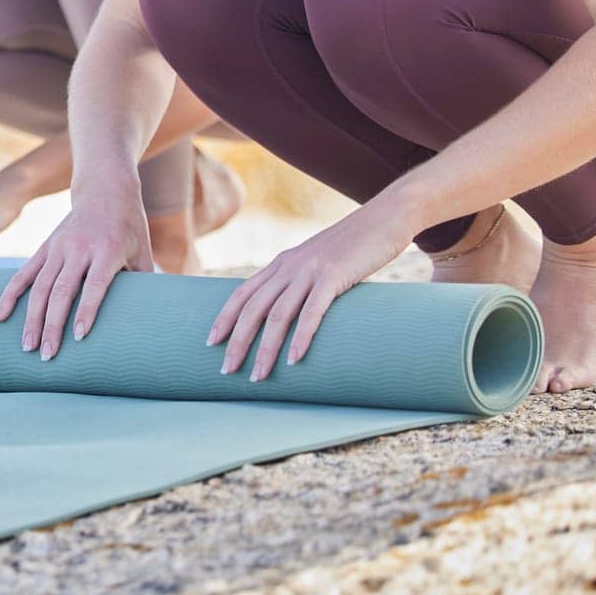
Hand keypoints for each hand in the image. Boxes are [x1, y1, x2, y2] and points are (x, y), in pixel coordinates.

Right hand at [0, 168, 151, 359]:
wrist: (105, 188)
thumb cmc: (129, 226)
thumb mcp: (143, 250)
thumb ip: (143, 282)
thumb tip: (149, 318)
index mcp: (107, 249)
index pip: (93, 285)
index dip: (86, 311)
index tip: (78, 337)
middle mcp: (79, 248)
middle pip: (61, 291)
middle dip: (53, 325)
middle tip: (48, 355)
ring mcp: (58, 247)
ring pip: (40, 286)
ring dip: (31, 318)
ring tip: (27, 347)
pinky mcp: (45, 247)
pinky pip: (23, 273)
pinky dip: (10, 295)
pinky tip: (0, 317)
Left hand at [208, 197, 411, 379]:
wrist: (384, 217)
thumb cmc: (354, 247)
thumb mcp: (319, 262)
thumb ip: (303, 281)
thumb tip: (293, 311)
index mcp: (282, 263)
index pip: (243, 293)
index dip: (225, 318)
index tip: (211, 342)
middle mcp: (289, 266)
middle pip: (253, 308)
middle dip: (237, 341)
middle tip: (227, 371)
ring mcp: (309, 270)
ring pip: (277, 314)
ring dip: (265, 348)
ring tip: (258, 376)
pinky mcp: (333, 276)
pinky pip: (312, 311)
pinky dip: (301, 337)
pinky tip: (294, 359)